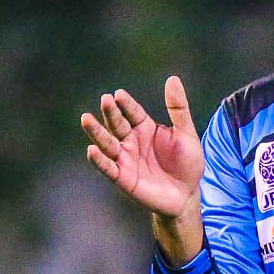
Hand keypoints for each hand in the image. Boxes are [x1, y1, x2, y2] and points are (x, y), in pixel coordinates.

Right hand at [81, 76, 204, 218]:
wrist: (187, 194)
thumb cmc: (187, 163)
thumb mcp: (186, 134)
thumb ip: (178, 109)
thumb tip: (173, 79)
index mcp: (144, 127)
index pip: (132, 111)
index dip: (125, 103)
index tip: (118, 94)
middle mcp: (131, 140)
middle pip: (117, 124)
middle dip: (110, 113)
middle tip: (105, 100)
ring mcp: (125, 158)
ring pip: (107, 143)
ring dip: (97, 132)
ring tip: (86, 119)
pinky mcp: (123, 177)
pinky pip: (108, 168)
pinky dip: (100, 160)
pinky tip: (92, 150)